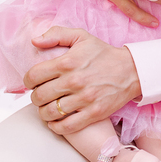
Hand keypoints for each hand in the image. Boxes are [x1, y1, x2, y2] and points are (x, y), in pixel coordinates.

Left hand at [24, 26, 141, 134]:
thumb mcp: (81, 36)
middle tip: (42, 96)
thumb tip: (34, 40)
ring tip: (48, 108)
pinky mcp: (94, 113)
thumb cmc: (104, 54)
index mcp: (67, 62)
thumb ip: (56, 34)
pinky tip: (56, 121)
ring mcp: (84, 99)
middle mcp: (74, 81)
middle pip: (39, 97)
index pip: (33, 76)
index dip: (28, 81)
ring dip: (44, 113)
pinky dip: (56, 126)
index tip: (33, 83)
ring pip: (50, 113)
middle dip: (36, 97)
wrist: (132, 70)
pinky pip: (66, 126)